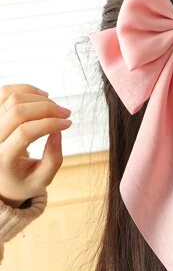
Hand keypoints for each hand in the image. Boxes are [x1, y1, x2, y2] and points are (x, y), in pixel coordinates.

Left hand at [0, 84, 71, 207]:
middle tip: (66, 114)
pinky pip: (6, 92)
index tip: (68, 124)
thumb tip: (58, 131)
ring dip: (39, 98)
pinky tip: (43, 96)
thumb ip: (53, 160)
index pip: (25, 133)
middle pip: (18, 112)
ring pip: (12, 98)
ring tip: (56, 108)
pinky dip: (27, 89)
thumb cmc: (23, 180)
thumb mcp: (41, 181)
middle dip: (47, 108)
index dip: (49, 124)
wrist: (2, 178)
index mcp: (2, 159)